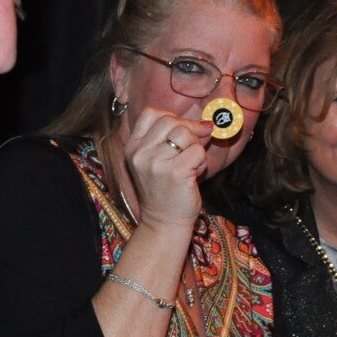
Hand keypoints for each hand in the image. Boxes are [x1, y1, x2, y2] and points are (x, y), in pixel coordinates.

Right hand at [119, 107, 211, 230]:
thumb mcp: (155, 162)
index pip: (151, 113)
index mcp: (133, 147)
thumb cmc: (164, 192)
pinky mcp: (176, 172)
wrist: (163, 223)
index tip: (182, 128)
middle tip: (197, 142)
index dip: (171, 116)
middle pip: (170, 120)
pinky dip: (202, 161)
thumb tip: (203, 122)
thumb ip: (169, 140)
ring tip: (194, 163)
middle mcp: (141, 153)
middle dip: (190, 128)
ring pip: (185, 134)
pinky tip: (196, 173)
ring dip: (196, 146)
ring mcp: (156, 163)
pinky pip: (197, 151)